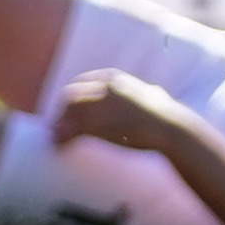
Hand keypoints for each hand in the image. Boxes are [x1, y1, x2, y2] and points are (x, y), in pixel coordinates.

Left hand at [50, 70, 192, 152]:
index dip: (71, 99)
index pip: (79, 83)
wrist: (169, 127)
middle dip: (61, 113)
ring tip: (55, 139)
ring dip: (58, 127)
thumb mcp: (154, 93)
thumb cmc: (167, 113)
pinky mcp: (96, 124)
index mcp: (114, 78)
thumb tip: (154, 92)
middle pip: (69, 97)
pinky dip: (62, 138)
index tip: (68, 112)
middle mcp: (102, 88)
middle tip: (58, 128)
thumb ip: (146, 90)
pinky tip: (60, 146)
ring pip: (67, 114)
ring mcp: (98, 105)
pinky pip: (70, 131)